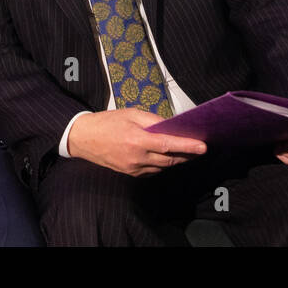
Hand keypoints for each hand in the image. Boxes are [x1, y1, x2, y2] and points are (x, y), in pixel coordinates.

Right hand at [66, 108, 205, 176]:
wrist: (84, 138)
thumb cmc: (107, 122)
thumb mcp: (131, 114)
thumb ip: (152, 120)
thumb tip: (170, 126)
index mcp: (137, 140)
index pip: (168, 144)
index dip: (187, 146)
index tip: (203, 146)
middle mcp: (136, 157)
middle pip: (169, 159)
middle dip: (187, 155)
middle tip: (200, 149)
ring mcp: (133, 168)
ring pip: (162, 167)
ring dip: (175, 160)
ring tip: (187, 152)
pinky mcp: (130, 173)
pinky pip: (152, 171)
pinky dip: (162, 164)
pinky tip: (166, 156)